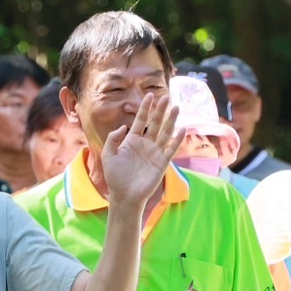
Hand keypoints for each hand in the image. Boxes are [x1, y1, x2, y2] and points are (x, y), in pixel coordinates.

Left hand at [100, 93, 183, 209]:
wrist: (124, 195)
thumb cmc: (115, 177)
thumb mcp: (108, 155)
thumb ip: (113, 139)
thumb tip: (124, 127)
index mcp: (132, 141)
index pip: (141, 121)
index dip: (145, 108)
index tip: (150, 95)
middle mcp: (145, 144)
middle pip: (155, 123)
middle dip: (161, 110)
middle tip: (166, 97)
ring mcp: (155, 153)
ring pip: (165, 133)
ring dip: (171, 121)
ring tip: (176, 108)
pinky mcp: (162, 163)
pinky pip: (171, 149)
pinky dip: (177, 140)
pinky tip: (182, 129)